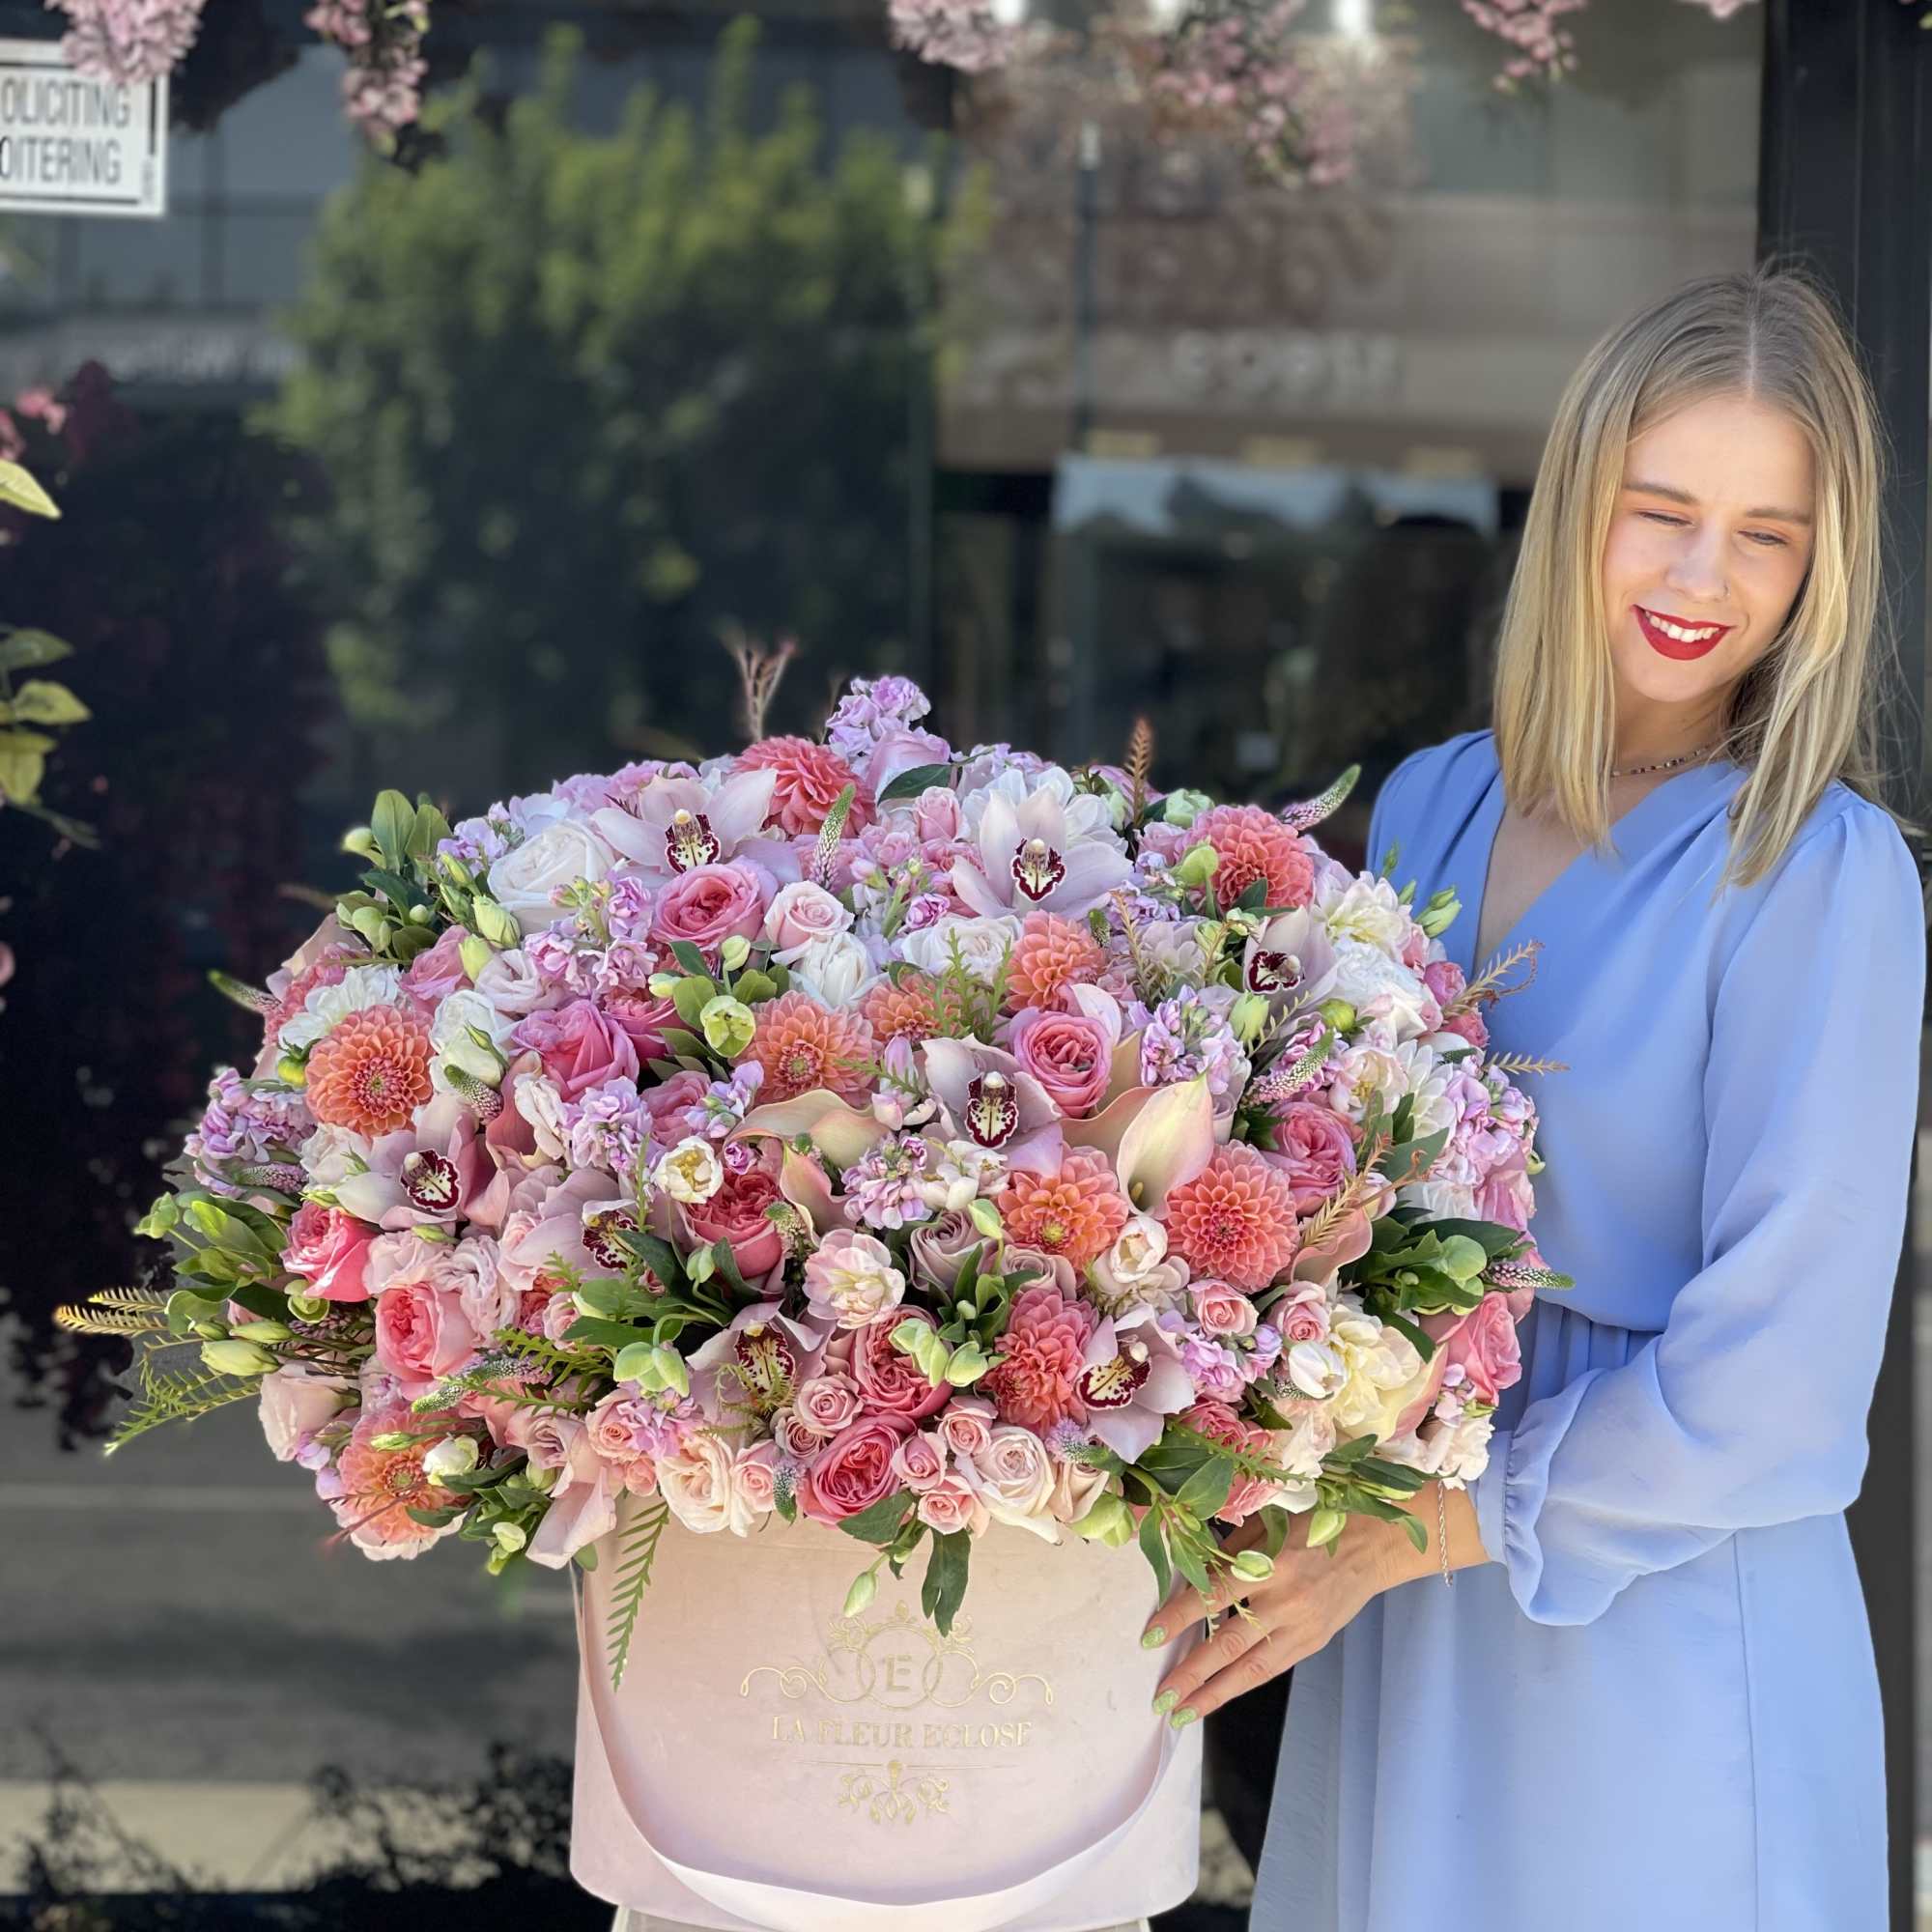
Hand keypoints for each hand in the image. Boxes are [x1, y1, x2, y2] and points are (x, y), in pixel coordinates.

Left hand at [1141, 1484, 1486, 1726]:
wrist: (1371, 1544)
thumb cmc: (1311, 1524)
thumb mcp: (1266, 1525)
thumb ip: (1230, 1552)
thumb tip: (1190, 1578)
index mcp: (1269, 1564)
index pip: (1213, 1596)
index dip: (1178, 1618)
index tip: (1149, 1638)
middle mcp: (1283, 1601)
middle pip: (1227, 1644)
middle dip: (1191, 1673)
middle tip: (1159, 1697)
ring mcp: (1300, 1628)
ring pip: (1249, 1668)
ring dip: (1212, 1694)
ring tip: (1182, 1713)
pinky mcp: (1311, 1644)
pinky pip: (1271, 1669)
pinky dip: (1241, 1684)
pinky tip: (1218, 1698)